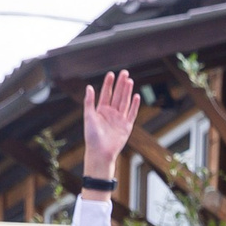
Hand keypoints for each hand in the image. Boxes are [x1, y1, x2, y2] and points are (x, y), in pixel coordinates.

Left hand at [79, 69, 139, 185]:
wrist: (100, 152)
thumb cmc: (92, 137)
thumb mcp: (88, 117)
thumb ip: (89, 102)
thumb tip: (89, 87)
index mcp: (101, 110)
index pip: (106, 94)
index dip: (109, 84)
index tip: (111, 74)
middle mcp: (111, 113)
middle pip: (117, 95)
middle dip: (120, 84)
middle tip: (124, 72)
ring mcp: (120, 119)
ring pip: (124, 102)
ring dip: (127, 92)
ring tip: (129, 81)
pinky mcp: (127, 126)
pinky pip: (132, 114)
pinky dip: (134, 105)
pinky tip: (136, 96)